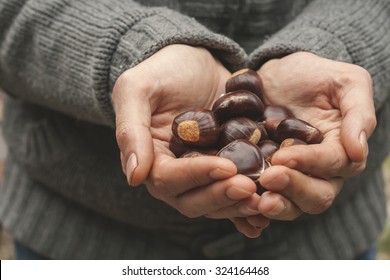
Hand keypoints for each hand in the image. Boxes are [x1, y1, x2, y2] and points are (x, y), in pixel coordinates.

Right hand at [112, 44, 268, 236]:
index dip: (196, 176)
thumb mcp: (138, 89)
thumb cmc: (162, 71)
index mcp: (152, 158)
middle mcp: (176, 172)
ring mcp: (202, 172)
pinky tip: (268, 204)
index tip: (225, 167)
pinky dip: (249, 204)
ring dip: (239, 204)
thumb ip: (132, 130)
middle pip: (192, 200)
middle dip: (221, 196)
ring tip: (265, 198)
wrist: (194, 62)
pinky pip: (234, 191)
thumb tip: (134, 177)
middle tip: (249, 187)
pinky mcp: (225, 166)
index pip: (168, 179)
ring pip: (216, 201)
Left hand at [255, 52, 375, 219]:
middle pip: (316, 195)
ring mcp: (291, 177)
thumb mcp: (345, 82)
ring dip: (274, 206)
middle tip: (267, 179)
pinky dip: (253, 208)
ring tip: (254, 201)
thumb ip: (358, 114)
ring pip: (291, 204)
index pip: (333, 165)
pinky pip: (263, 198)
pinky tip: (239, 205)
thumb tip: (358, 152)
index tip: (282, 156)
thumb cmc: (315, 76)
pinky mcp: (265, 176)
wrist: (278, 75)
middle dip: (292, 190)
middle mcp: (318, 171)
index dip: (310, 163)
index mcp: (341, 150)